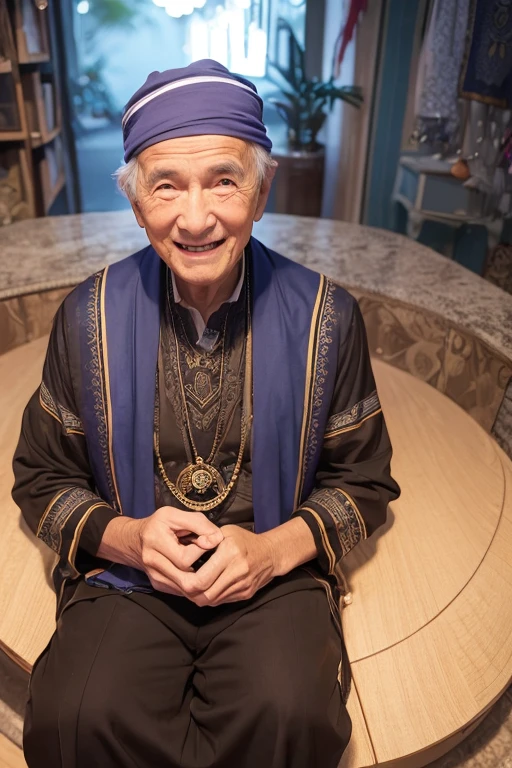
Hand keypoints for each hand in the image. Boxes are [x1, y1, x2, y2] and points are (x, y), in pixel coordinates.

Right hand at [98, 506, 223, 595]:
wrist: (135, 540)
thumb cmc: (159, 524)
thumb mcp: (176, 514)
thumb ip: (199, 524)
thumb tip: (216, 540)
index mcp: (155, 540)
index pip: (185, 558)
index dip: (202, 550)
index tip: (206, 539)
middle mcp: (151, 561)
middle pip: (186, 577)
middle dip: (202, 566)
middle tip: (205, 553)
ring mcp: (154, 576)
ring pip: (186, 588)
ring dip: (199, 576)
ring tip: (201, 562)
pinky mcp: (158, 585)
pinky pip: (182, 591)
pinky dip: (193, 582)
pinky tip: (195, 570)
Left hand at [188, 525, 276, 606]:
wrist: (270, 554)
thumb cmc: (244, 540)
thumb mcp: (225, 532)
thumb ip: (205, 540)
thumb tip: (185, 551)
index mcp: (230, 553)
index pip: (201, 579)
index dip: (185, 583)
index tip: (178, 577)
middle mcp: (237, 571)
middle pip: (205, 594)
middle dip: (188, 594)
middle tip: (180, 586)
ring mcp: (242, 585)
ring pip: (212, 601)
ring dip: (198, 597)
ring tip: (189, 588)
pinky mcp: (245, 594)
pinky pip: (221, 601)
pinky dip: (210, 597)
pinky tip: (203, 589)